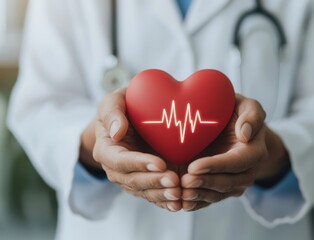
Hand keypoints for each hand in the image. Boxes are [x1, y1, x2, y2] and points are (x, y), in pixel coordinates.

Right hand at [80, 88, 181, 211]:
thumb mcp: (115, 101)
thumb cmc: (124, 106)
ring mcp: (130, 178)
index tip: (160, 163)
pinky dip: (165, 202)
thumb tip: (117, 133)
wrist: (133, 117)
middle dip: (154, 182)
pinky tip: (179, 204)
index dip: (139, 164)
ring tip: (179, 194)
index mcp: (106, 150)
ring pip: (144, 192)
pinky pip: (153, 196)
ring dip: (161, 195)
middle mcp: (116, 169)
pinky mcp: (144, 182)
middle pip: (133, 181)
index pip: (120, 161)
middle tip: (175, 182)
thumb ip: (112, 112)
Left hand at [181, 95, 289, 210]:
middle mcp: (247, 171)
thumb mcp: (248, 106)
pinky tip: (182, 204)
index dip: (216, 166)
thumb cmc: (237, 113)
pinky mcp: (221, 188)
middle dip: (205, 183)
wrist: (232, 127)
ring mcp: (235, 182)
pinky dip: (197, 203)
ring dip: (199, 196)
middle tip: (184, 181)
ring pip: (218, 194)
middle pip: (227, 183)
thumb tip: (245, 134)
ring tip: (180, 194)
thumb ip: (252, 115)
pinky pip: (211, 199)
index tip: (194, 166)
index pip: (236, 162)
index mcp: (254, 151)